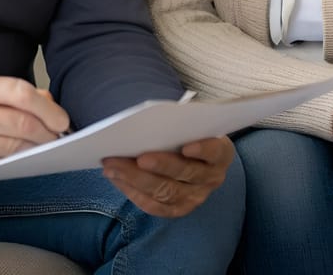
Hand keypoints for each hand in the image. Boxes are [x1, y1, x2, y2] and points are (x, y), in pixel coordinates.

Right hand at [0, 75, 68, 174]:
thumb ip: (17, 93)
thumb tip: (51, 106)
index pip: (21, 94)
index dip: (48, 109)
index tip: (62, 120)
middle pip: (23, 125)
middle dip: (48, 134)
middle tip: (58, 137)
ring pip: (15, 149)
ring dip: (37, 150)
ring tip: (46, 148)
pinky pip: (1, 165)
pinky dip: (18, 163)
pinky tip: (25, 158)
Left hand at [102, 136, 235, 217]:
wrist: (196, 158)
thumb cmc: (190, 134)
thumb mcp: (193, 125)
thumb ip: (180, 124)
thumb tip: (148, 122)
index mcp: (221, 153)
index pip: (215, 151)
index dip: (203, 150)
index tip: (187, 146)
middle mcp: (212, 178)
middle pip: (185, 173)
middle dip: (159, 165)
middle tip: (136, 156)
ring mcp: (196, 197)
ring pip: (166, 192)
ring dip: (135, 178)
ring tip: (112, 166)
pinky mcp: (179, 209)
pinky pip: (155, 206)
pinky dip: (133, 192)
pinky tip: (116, 179)